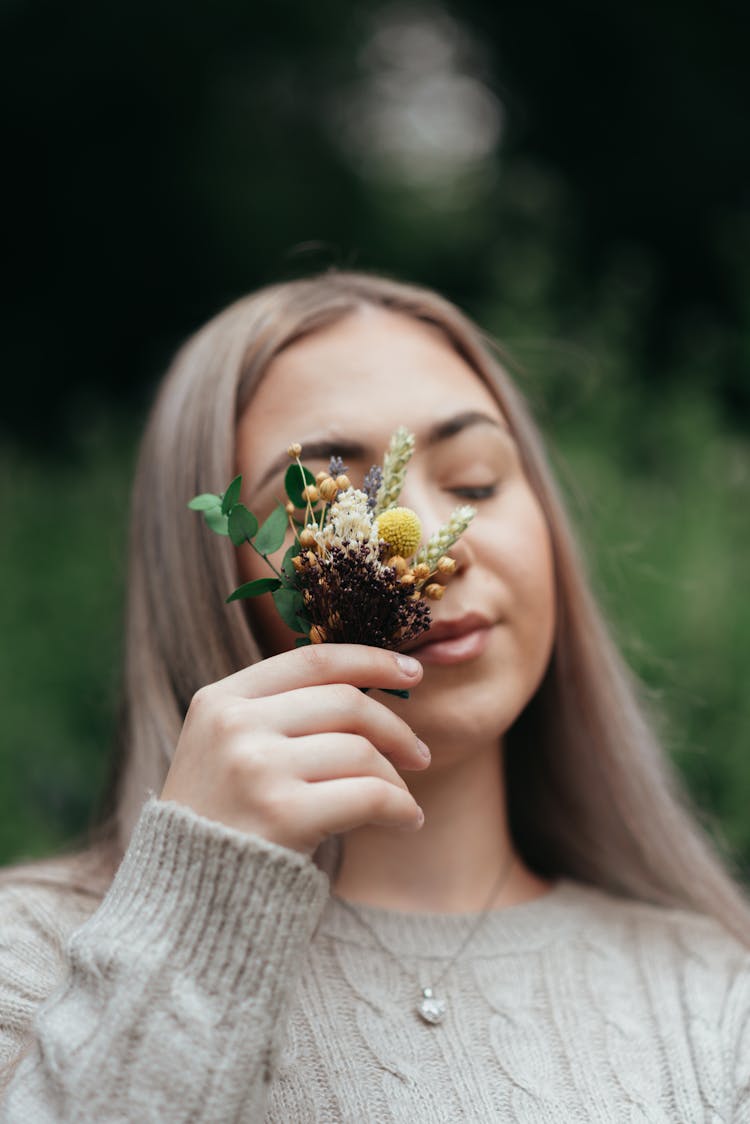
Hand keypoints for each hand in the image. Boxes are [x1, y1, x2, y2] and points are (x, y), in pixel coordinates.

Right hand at [159, 645, 427, 853]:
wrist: (184, 906)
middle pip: (346, 701)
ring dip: (397, 777)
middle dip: (395, 727)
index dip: (371, 660)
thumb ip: (279, 713)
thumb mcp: (228, 751)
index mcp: (220, 700)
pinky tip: (406, 821)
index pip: (313, 660)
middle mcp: (234, 725)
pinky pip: (370, 795)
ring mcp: (255, 767)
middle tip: (419, 755)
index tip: (411, 674)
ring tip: (404, 802)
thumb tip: (368, 683)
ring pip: (361, 750)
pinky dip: (400, 807)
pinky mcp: (282, 814)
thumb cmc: (222, 825)